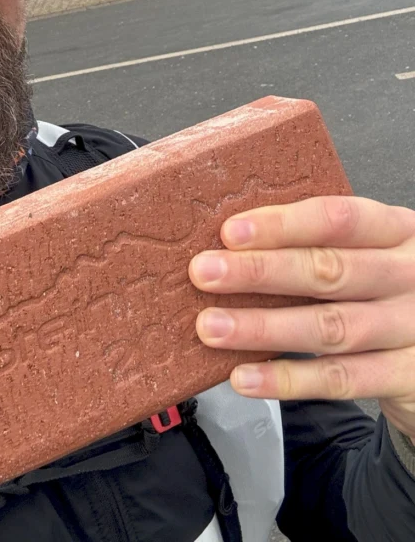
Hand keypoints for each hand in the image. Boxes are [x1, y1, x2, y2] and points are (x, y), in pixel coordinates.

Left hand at [189, 195, 414, 440]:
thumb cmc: (386, 288)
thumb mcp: (369, 252)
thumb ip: (317, 243)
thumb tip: (231, 243)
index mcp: (397, 231)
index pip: (339, 219)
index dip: (283, 225)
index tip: (230, 232)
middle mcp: (409, 275)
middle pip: (329, 271)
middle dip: (259, 271)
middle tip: (205, 273)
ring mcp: (412, 327)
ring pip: (329, 327)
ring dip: (263, 327)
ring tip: (212, 326)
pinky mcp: (407, 377)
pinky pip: (340, 379)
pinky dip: (287, 379)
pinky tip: (245, 376)